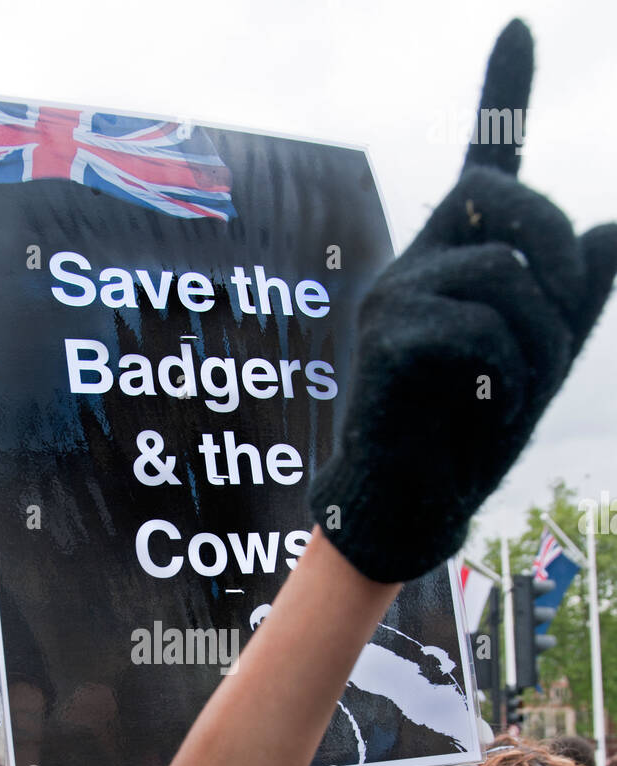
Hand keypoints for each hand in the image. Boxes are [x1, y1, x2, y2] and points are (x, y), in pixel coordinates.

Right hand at [309, 19, 616, 581]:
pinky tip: (489, 405)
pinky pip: (480, 331)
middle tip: (565, 314)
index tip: (520, 26)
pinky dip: (509, 374)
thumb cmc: (470, 431)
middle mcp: (418, 261)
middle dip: (560, 255)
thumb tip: (613, 230)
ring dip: (544, 339)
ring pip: (507, 273)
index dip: (504, 92)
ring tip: (521, 387)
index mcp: (454, 257)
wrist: (414, 502)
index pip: (485, 164)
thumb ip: (571, 298)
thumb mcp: (540, 359)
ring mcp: (396, 296)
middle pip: (509, 200)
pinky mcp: (388, 340)